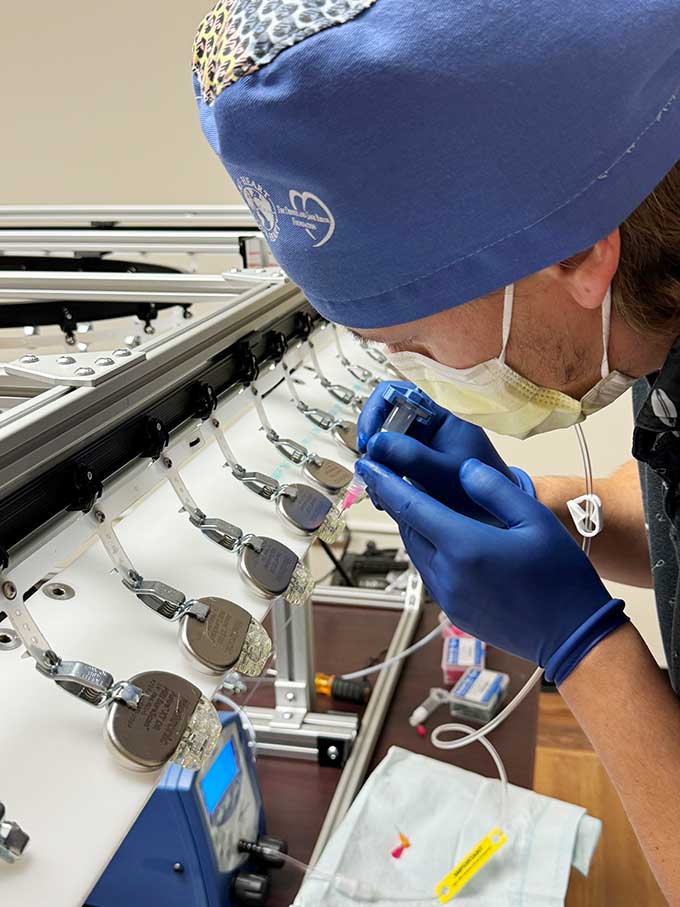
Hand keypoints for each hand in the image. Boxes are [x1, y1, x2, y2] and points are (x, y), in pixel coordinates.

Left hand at [355, 456, 627, 683]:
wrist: (571, 636)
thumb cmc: (559, 574)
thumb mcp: (534, 520)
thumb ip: (495, 489)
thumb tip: (462, 469)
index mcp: (464, 545)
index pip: (410, 507)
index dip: (385, 482)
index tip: (366, 464)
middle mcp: (446, 572)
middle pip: (408, 529)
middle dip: (399, 502)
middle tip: (393, 476)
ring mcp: (446, 596)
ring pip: (416, 552)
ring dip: (414, 527)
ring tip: (419, 504)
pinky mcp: (452, 612)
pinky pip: (430, 572)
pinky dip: (429, 550)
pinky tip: (445, 539)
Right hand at [357, 381, 533, 522]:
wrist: (497, 515)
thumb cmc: (482, 488)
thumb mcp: (445, 473)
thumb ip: (412, 457)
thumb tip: (375, 444)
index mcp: (438, 416)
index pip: (397, 394)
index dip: (376, 411)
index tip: (369, 440)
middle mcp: (425, 427)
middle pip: (383, 421)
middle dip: (372, 446)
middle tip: (370, 471)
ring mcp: (418, 447)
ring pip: (381, 446)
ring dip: (374, 467)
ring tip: (380, 492)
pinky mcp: (411, 467)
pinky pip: (386, 466)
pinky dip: (380, 480)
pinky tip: (385, 498)